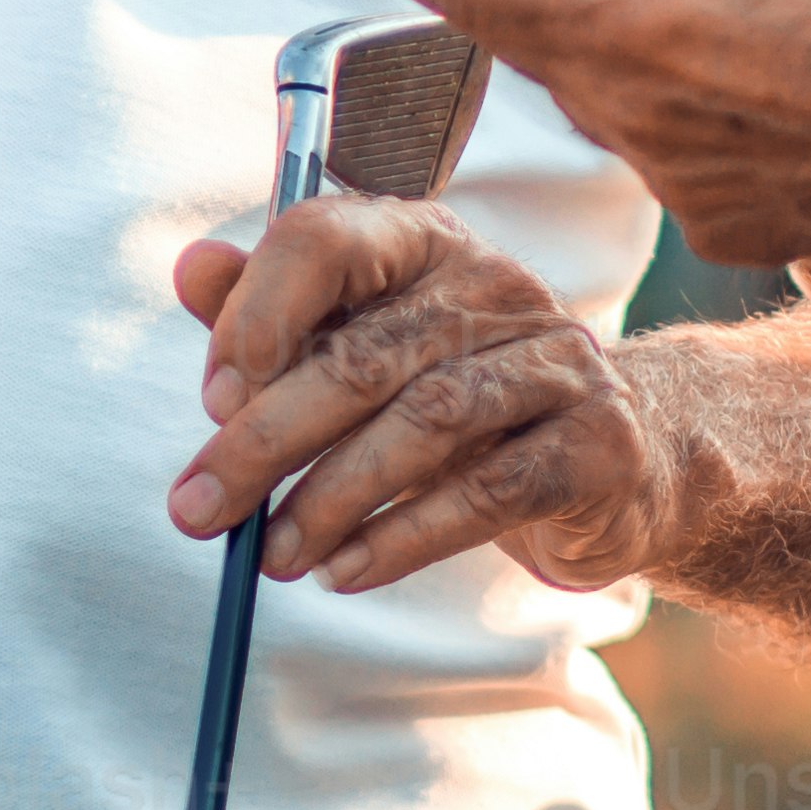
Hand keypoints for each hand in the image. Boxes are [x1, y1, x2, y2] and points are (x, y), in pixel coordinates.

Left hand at [169, 197, 688, 594]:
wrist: (618, 456)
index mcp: (424, 243)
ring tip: (276, 555)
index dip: (259, 315)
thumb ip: (277, 312)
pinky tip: (348, 570)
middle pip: (365, 356)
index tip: (211, 402)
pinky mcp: (596, 443)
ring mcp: (559, 360)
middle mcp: (496, 284)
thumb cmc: (463, 397)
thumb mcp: (365, 347)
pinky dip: (406, 537)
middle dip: (268, 440)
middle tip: (201, 510)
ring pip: (427, 422)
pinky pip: (490, 491)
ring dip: (333, 498)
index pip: (328, 239)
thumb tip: (191, 268)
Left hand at [327, 0, 810, 269]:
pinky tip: (761, 76)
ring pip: (606, 98)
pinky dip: (681, 104)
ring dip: (618, 46)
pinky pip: (665, 149)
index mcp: (635, 22)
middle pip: (536, 41)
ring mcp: (676, 181)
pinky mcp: (721, 222)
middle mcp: (636, 115)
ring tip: (708, 3)